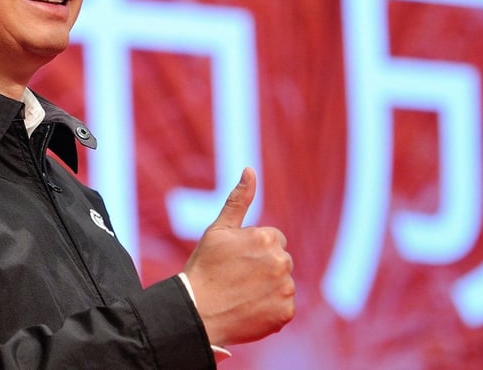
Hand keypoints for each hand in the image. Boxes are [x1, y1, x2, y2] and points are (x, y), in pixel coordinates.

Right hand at [183, 168, 294, 346]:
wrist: (196, 313)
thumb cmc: (204, 268)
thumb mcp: (217, 230)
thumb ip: (238, 200)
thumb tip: (250, 169)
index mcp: (265, 237)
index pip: (273, 238)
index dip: (253, 249)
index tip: (235, 260)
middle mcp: (280, 261)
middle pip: (280, 259)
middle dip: (263, 266)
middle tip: (237, 278)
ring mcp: (285, 289)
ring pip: (283, 282)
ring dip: (268, 287)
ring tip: (242, 294)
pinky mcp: (286, 312)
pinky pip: (284, 306)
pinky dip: (271, 308)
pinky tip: (250, 309)